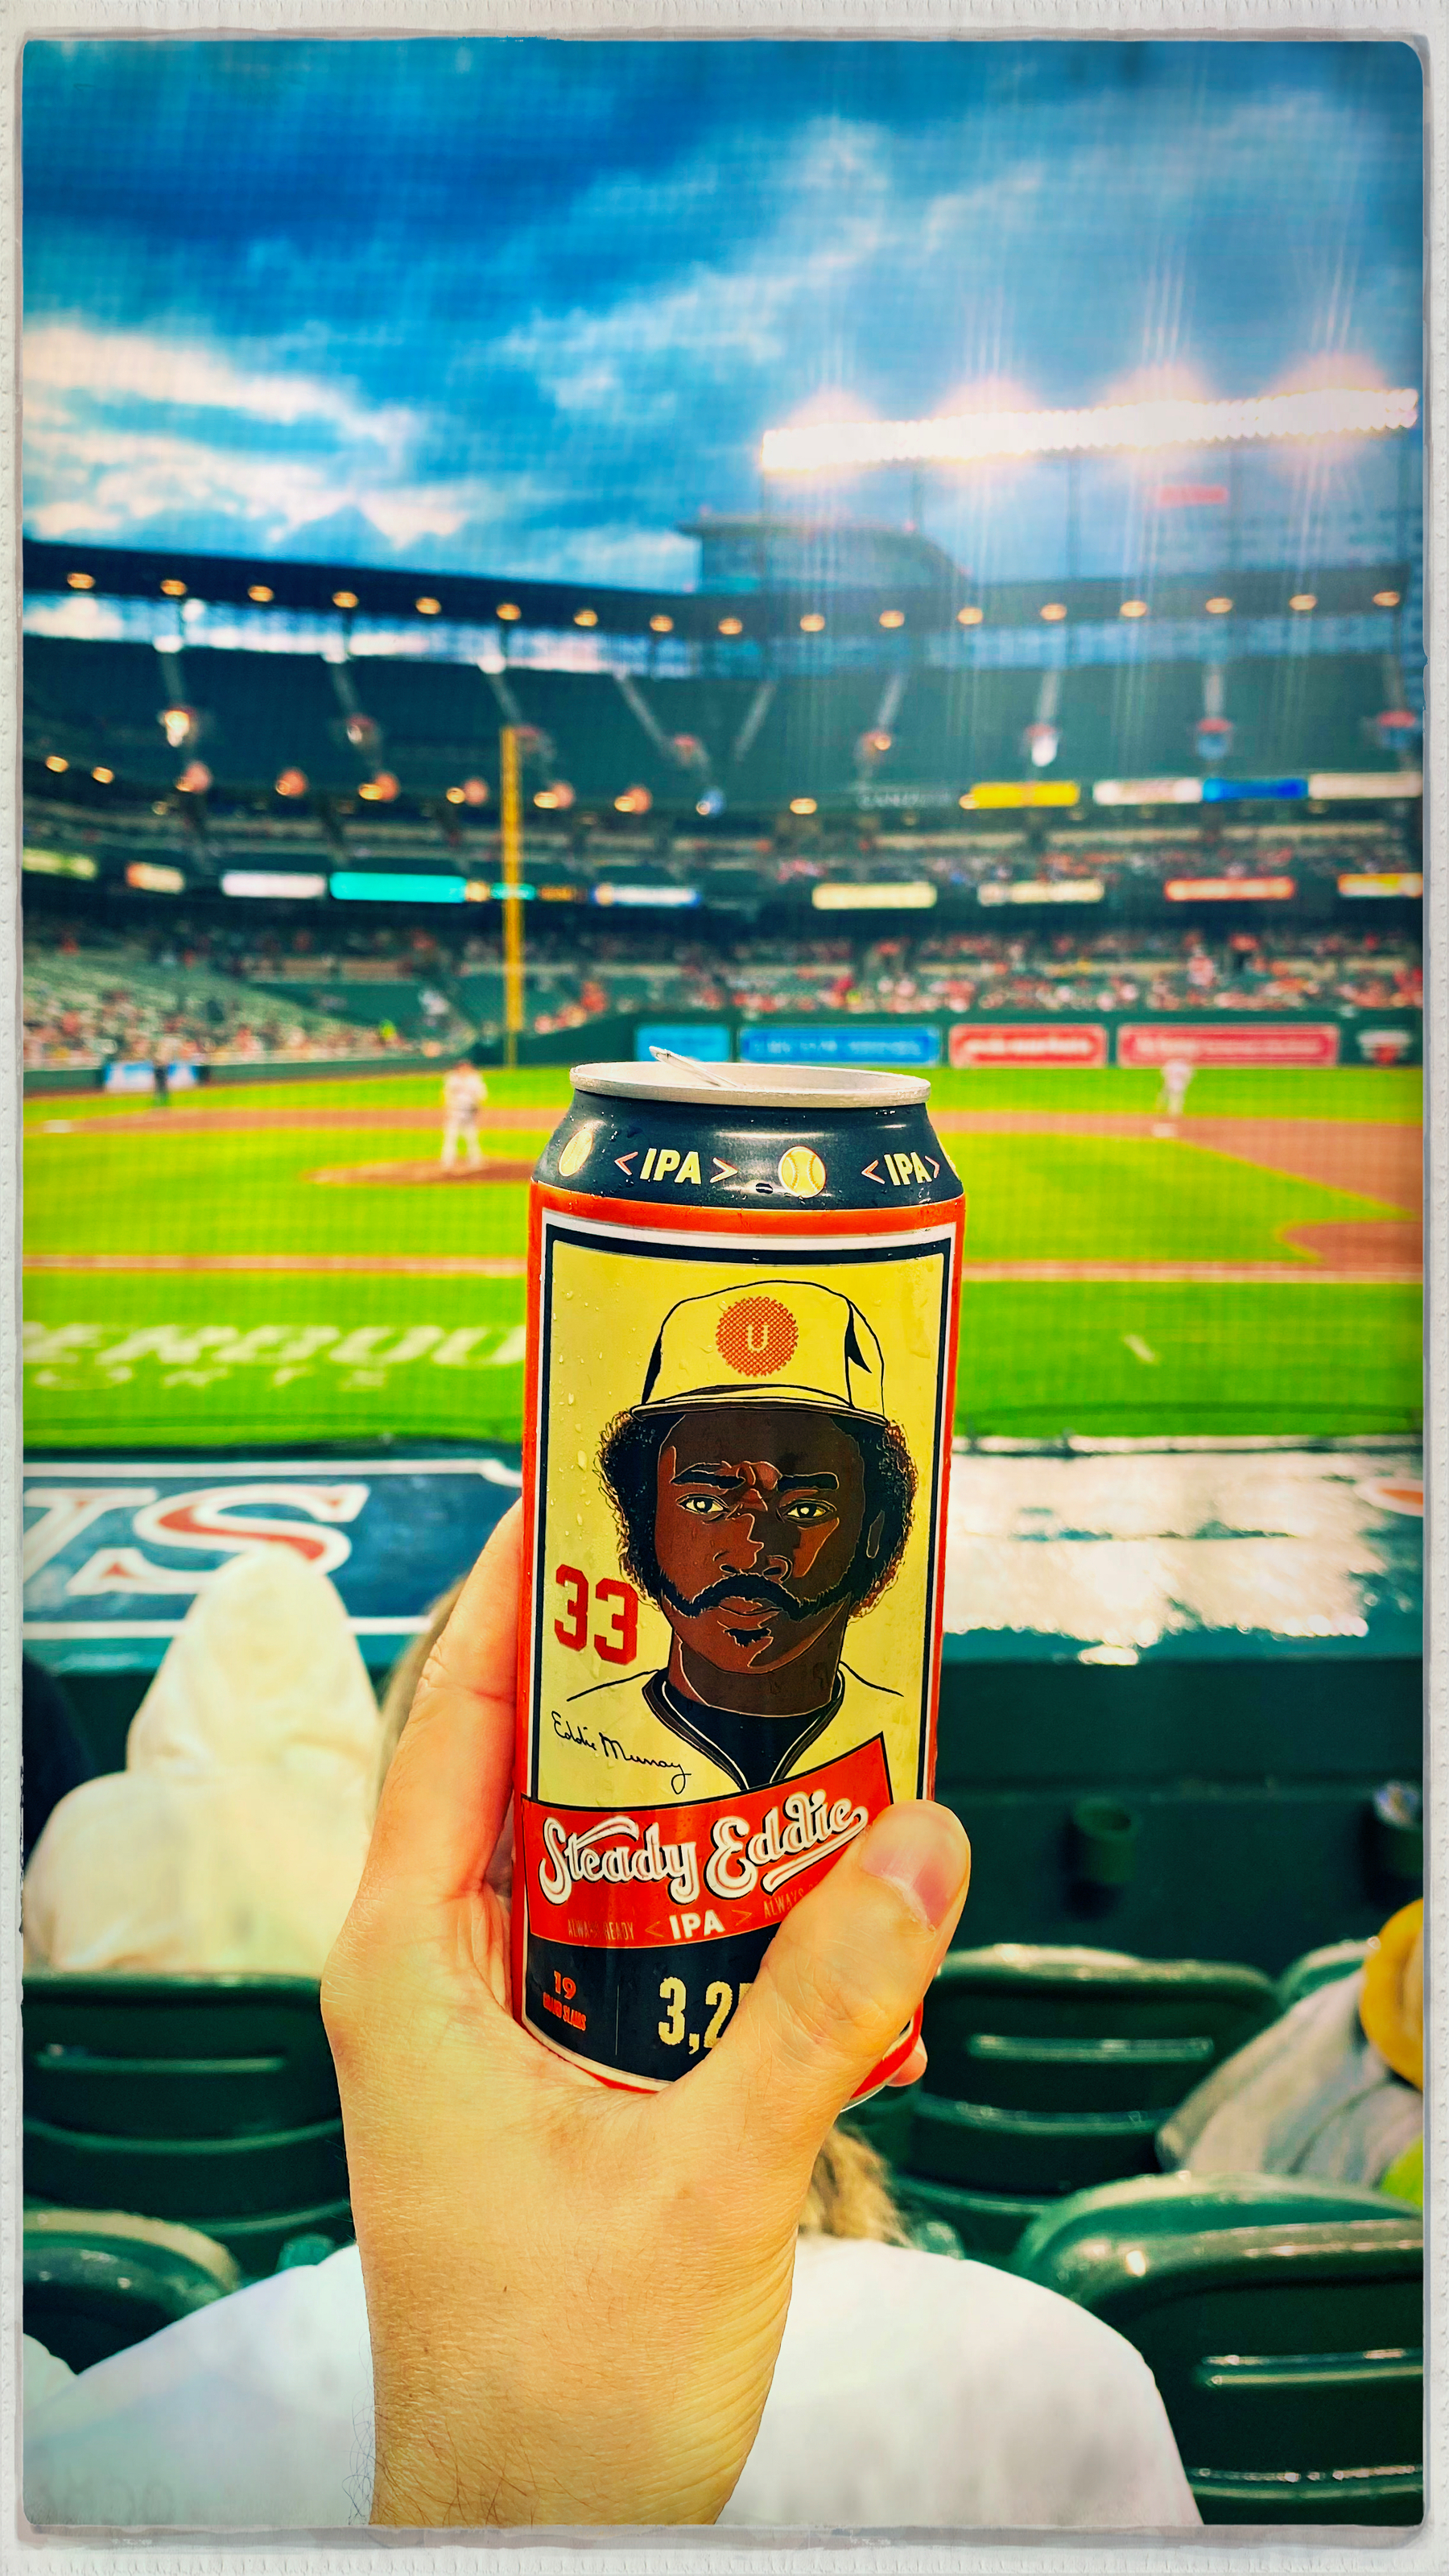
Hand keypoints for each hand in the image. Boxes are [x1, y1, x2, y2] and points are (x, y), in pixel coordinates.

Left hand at [322, 1503, 969, 2527]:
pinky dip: (716, 1916)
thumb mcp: (715, 2175)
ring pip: (591, 1862)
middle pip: (528, 1771)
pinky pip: (633, 1951)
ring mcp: (487, 2034)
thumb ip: (823, 2000)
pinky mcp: (549, 2086)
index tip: (579, 1487)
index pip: (449, 1720)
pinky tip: (825, 1922)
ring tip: (808, 1730)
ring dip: (694, 1807)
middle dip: (635, 1682)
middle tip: (744, 1585)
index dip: (512, 1594)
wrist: (538, 2534)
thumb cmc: (563, 2386)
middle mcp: (432, 1978)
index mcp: (407, 1968)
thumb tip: (924, 1833)